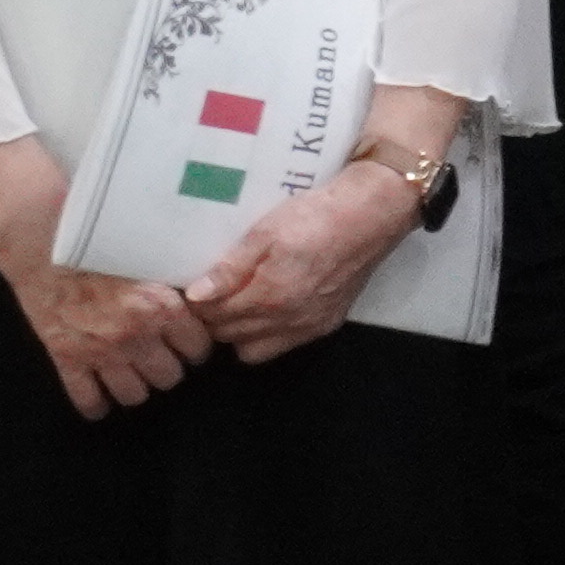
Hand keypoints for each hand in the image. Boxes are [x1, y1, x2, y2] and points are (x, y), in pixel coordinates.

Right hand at [0, 140, 213, 416]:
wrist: (45, 244)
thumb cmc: (102, 242)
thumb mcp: (151, 256)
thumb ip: (178, 280)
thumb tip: (207, 291)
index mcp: (162, 307)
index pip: (199, 349)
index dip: (195, 347)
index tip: (190, 343)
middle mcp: (135, 335)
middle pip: (170, 378)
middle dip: (169, 368)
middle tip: (161, 355)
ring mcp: (100, 352)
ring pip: (135, 395)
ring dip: (137, 386)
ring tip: (134, 373)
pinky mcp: (67, 359)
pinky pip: (88, 400)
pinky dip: (96, 404)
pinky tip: (101, 398)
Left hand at [185, 143, 431, 361]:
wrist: (371, 215)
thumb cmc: (314, 215)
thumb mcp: (265, 232)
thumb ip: (231, 268)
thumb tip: (195, 296)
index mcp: (268, 296)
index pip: (212, 316)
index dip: (198, 302)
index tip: (193, 287)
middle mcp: (287, 320)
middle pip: (228, 335)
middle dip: (213, 318)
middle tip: (212, 293)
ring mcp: (308, 327)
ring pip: (251, 349)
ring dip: (238, 331)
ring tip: (238, 303)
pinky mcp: (326, 325)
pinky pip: (282, 346)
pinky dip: (267, 334)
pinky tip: (269, 309)